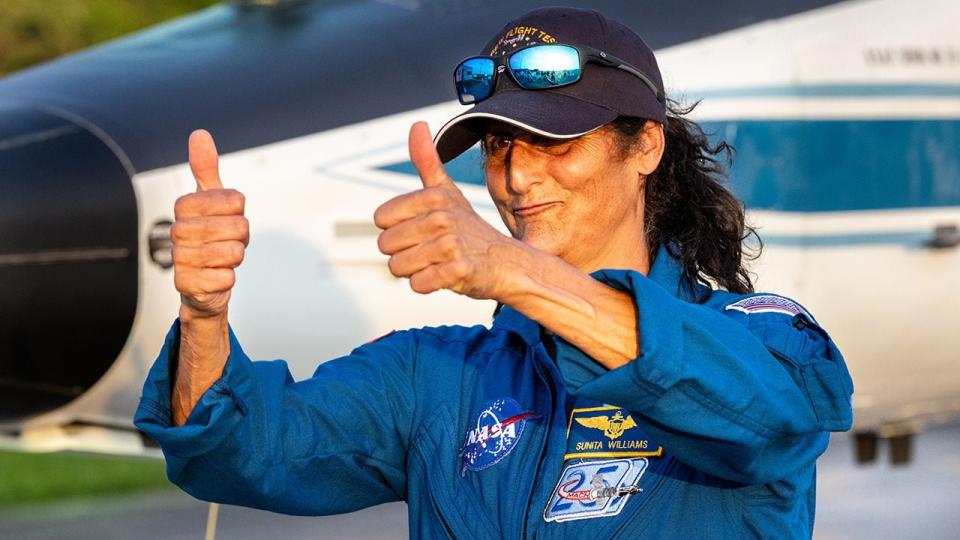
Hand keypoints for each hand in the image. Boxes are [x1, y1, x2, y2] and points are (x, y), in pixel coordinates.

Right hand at [171, 130, 248, 318]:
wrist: (201, 282)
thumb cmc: (209, 236)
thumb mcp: (211, 200)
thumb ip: (205, 169)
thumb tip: (199, 133)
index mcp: (184, 205)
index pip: (236, 200)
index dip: (240, 212)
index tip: (227, 218)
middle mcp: (178, 230)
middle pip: (240, 227)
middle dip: (242, 237)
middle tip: (227, 241)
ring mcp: (181, 258)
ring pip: (235, 252)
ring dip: (236, 258)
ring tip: (221, 259)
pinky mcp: (188, 285)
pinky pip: (227, 278)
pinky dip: (228, 279)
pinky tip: (215, 277)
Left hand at [374, 122, 525, 299]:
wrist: (506, 263)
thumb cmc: (469, 228)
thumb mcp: (447, 191)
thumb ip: (427, 160)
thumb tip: (417, 124)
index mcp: (433, 197)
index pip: (381, 219)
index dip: (397, 229)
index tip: (421, 229)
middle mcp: (441, 218)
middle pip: (386, 245)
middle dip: (404, 252)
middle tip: (430, 249)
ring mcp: (450, 245)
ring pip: (397, 267)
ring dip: (414, 270)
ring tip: (437, 262)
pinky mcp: (457, 272)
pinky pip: (417, 284)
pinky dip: (428, 285)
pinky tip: (446, 276)